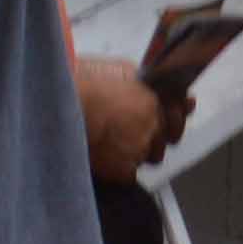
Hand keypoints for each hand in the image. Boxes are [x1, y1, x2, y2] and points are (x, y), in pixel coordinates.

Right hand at [81, 52, 186, 182]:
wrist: (63, 108)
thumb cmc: (86, 83)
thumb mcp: (118, 69)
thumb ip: (140, 79)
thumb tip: (146, 84)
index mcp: (154, 99)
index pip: (179, 112)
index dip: (173, 115)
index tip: (170, 115)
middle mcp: (152, 125)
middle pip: (165, 138)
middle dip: (155, 136)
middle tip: (134, 132)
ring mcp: (140, 149)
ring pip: (149, 157)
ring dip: (138, 153)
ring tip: (116, 144)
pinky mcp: (123, 170)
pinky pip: (130, 174)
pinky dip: (121, 169)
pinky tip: (107, 157)